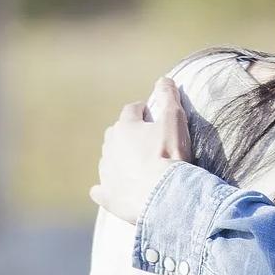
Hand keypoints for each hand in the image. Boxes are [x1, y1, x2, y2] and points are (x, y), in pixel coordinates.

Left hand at [90, 77, 191, 223]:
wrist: (163, 194)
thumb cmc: (169, 154)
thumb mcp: (174, 120)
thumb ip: (169, 97)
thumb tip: (164, 79)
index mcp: (125, 127)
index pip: (131, 110)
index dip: (142, 111)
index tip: (151, 114)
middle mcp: (110, 147)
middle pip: (115, 134)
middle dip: (128, 134)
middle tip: (146, 141)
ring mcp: (106, 172)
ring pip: (108, 160)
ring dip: (119, 160)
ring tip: (137, 166)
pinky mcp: (107, 195)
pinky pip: (100, 190)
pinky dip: (104, 188)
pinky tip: (108, 190)